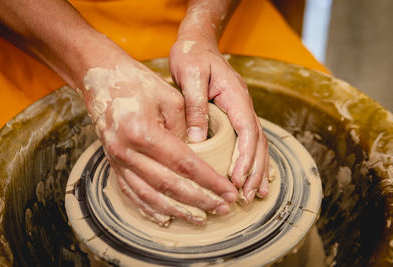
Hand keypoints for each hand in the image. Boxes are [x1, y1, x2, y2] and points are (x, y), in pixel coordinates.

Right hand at [81, 51, 237, 225]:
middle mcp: (126, 151)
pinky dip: (150, 208)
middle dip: (199, 200)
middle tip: (223, 209)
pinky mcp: (113, 164)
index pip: (184, 164)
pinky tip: (166, 218)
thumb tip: (201, 157)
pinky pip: (131, 193)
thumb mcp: (170, 98)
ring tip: (200, 219)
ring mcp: (116, 160)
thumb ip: (186, 129)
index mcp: (143, 131)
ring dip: (177, 210)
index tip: (229, 192)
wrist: (102, 78)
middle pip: (168, 185)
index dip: (210, 181)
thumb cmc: (139, 83)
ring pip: (149, 196)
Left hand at [169, 37, 268, 203]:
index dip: (245, 157)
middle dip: (254, 171)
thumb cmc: (192, 56)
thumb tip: (197, 139)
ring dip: (258, 169)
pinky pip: (248, 140)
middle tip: (247, 196)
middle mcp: (243, 104)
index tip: (237, 179)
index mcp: (235, 95)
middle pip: (257, 142)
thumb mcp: (189, 76)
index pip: (247, 130)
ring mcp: (241, 109)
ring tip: (256, 194)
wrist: (197, 42)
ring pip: (257, 143)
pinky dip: (252, 160)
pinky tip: (250, 175)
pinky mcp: (234, 114)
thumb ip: (195, 106)